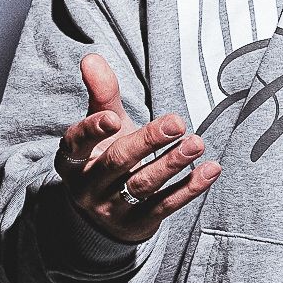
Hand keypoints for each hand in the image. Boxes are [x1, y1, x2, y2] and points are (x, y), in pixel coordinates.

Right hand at [55, 53, 220, 244]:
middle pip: (118, 162)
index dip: (93, 130)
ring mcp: (111, 209)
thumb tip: (91, 58)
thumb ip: (100, 93)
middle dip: (147, 142)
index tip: (114, 117)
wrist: (104, 213)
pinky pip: (165, 206)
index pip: (77, 143)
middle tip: (177, 122)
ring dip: (172, 164)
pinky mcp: (138, 224)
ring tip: (197, 143)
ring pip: (143, 185)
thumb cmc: (105, 154)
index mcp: (72, 158)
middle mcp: (87, 186)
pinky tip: (210, 170)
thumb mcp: (101, 126)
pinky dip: (189, 189)